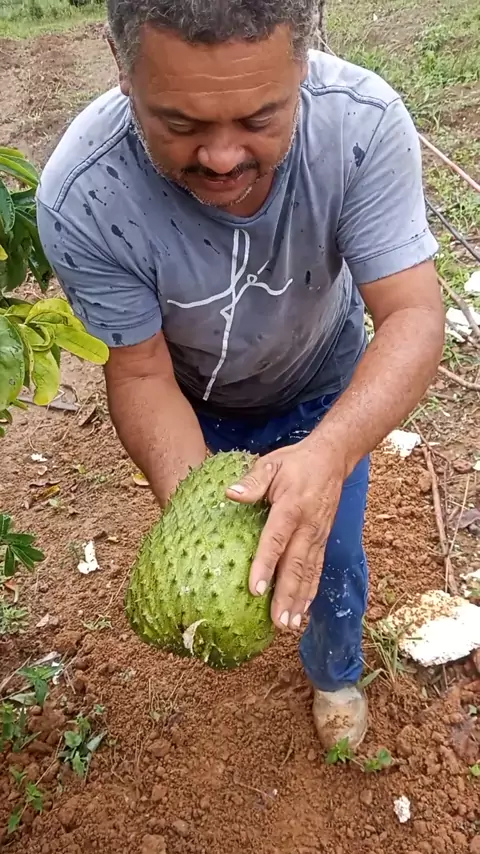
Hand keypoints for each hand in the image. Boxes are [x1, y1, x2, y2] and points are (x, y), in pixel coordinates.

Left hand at [225, 439, 346, 630]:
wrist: (331, 459)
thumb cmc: (295, 462)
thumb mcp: (271, 464)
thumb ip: (253, 481)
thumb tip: (231, 493)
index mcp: (291, 507)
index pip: (276, 540)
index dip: (265, 565)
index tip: (255, 589)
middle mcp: (308, 526)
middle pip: (296, 565)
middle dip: (287, 595)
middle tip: (277, 622)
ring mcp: (318, 535)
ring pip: (309, 572)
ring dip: (299, 600)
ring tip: (289, 625)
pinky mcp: (322, 540)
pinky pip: (317, 569)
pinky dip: (310, 592)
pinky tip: (303, 611)